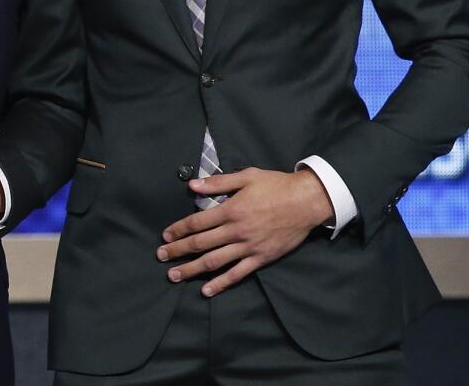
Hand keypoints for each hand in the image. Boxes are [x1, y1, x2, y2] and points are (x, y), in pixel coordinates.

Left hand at [156, 167, 332, 297]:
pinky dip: (221, 283)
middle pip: (201, 243)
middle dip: (178, 250)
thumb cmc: (276, 186)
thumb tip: (192, 185)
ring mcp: (249, 247)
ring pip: (215, 261)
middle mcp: (236, 231)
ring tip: (174, 275)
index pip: (197, 223)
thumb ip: (218, 183)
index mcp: (231, 210)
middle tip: (161, 256)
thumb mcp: (247, 177)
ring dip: (192, 269)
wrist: (307, 202)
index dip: (178, 230)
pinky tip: (207, 291)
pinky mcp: (261, 258)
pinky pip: (238, 274)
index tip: (165, 236)